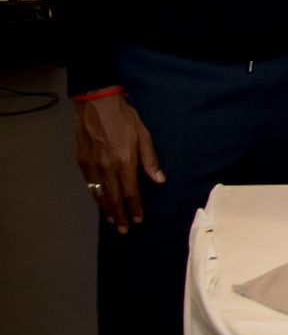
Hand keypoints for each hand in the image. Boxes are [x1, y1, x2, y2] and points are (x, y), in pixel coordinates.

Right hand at [75, 90, 163, 232]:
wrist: (96, 104)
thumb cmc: (124, 118)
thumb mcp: (143, 135)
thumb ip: (150, 160)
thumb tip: (159, 179)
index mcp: (124, 162)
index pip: (130, 192)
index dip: (135, 207)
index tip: (138, 219)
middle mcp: (107, 168)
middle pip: (114, 198)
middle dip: (120, 215)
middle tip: (124, 230)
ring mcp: (92, 166)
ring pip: (99, 194)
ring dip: (107, 209)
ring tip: (113, 220)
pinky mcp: (81, 161)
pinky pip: (90, 184)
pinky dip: (96, 195)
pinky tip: (101, 200)